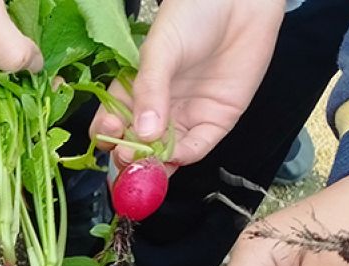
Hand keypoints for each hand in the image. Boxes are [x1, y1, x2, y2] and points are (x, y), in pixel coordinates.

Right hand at [90, 0, 283, 165]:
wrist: (240, 0)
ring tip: (148, 166)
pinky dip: (186, 155)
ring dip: (157, 164)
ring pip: (167, 153)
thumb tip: (143, 132)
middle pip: (139, 144)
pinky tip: (176, 155)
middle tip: (126, 158)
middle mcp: (161, 106)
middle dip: (130, 156)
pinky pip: (198, 146)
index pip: (114, 121)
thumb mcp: (160, 49)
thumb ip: (150, 90)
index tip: (108, 138)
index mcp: (136, 88)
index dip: (108, 134)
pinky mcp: (217, 120)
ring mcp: (188, 114)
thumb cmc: (194, 14)